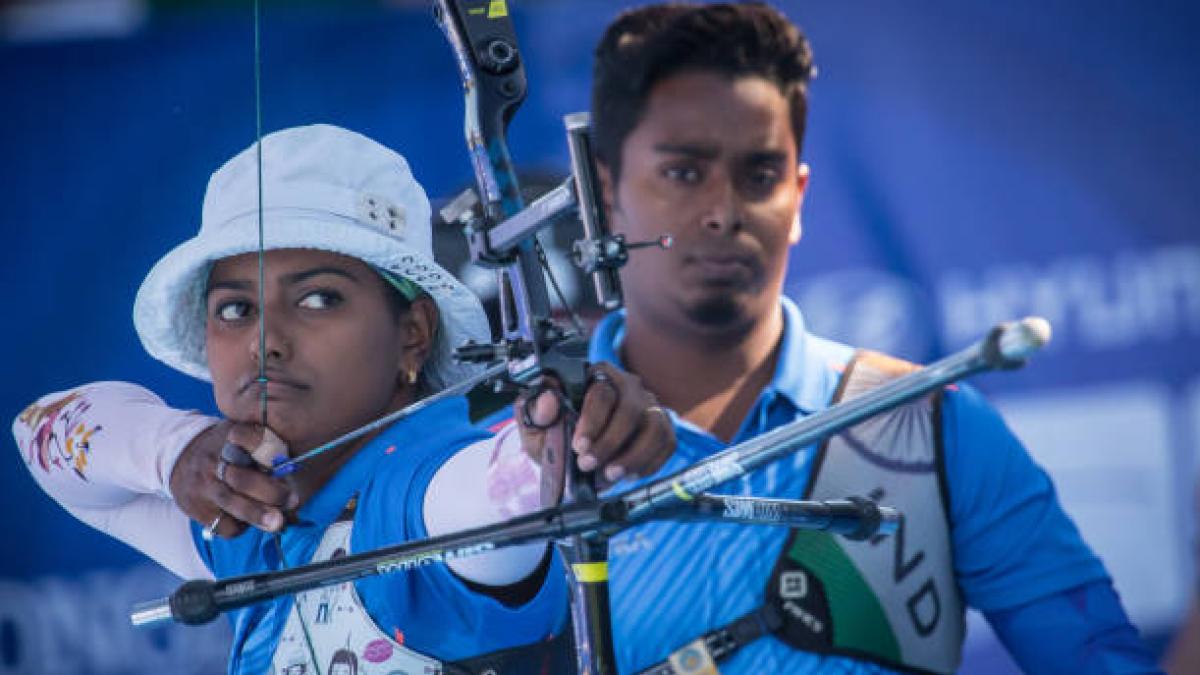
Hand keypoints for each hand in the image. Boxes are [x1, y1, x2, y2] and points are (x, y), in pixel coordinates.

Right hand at [168, 420, 297, 537]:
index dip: (269, 450)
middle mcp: (214, 459)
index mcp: (231, 435)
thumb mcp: (241, 434)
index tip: (284, 461)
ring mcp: (203, 484)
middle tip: (292, 500)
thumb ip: (265, 447)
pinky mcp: (195, 506)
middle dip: (270, 492)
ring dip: (258, 514)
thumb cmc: (225, 447)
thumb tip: (292, 472)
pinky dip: (240, 526)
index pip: (252, 440)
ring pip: (231, 502)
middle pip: (242, 478)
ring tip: (277, 523)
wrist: (179, 455)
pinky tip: (247, 520)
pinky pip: (222, 523)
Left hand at [518, 363, 674, 486]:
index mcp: (596, 377)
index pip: (602, 393)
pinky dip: (649, 463)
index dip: (592, 422)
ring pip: (654, 427)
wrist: (573, 454)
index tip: (579, 447)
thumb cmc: (557, 434)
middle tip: (588, 466)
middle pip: (631, 410)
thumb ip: (535, 411)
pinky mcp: (662, 427)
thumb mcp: (537, 426)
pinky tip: (628, 474)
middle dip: (610, 443)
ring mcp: (649, 406)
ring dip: (633, 456)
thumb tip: (548, 400)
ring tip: (611, 475)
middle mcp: (628, 386)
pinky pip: (666, 443)